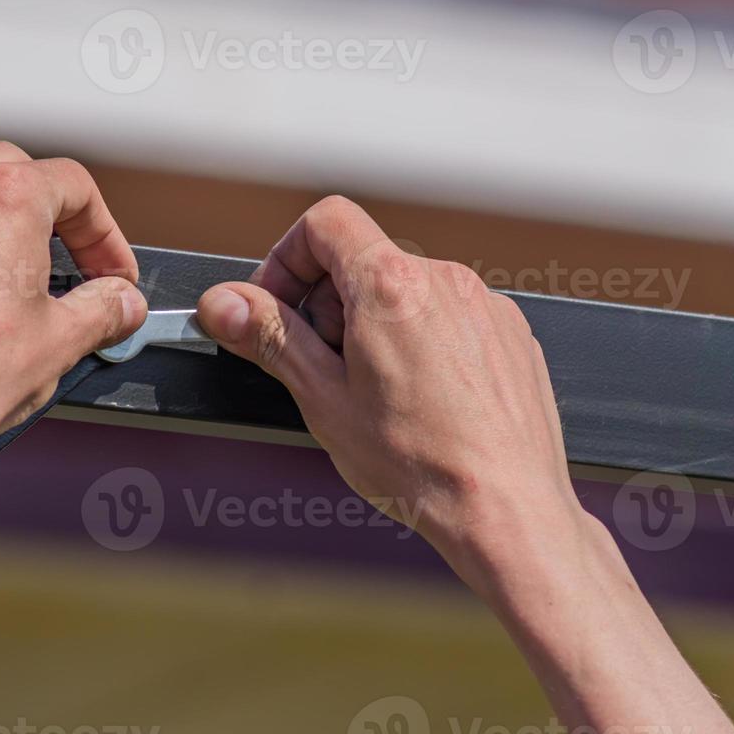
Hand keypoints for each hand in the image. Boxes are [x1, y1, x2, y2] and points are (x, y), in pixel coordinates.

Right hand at [196, 196, 598, 595]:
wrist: (505, 511)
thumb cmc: (421, 464)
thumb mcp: (323, 398)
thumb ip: (270, 337)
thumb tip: (222, 303)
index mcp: (391, 287)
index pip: (325, 222)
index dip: (288, 258)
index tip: (278, 306)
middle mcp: (445, 281)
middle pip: (364, 261)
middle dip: (330, 305)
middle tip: (325, 369)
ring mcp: (485, 305)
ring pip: (407, 292)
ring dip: (376, 327)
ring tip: (377, 395)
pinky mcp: (511, 333)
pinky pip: (450, 318)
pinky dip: (424, 344)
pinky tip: (421, 400)